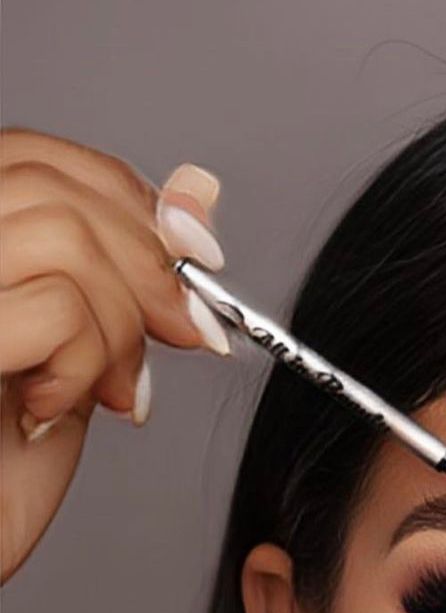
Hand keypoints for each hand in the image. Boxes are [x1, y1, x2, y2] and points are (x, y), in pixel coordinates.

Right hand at [0, 126, 226, 584]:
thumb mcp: (72, 356)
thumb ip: (117, 280)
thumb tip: (197, 196)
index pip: (40, 157)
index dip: (132, 199)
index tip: (196, 259)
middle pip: (54, 187)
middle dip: (149, 268)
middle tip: (183, 337)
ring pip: (63, 238)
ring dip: (118, 327)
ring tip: (109, 392)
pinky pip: (56, 308)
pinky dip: (87, 366)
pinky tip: (53, 414)